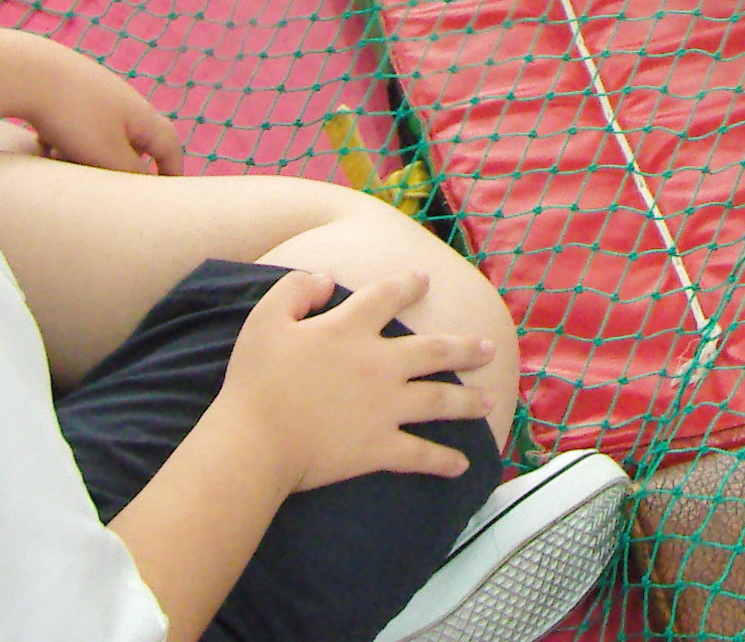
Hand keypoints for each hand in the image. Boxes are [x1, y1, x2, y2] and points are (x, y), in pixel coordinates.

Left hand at [0, 32, 184, 173]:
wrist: (32, 72)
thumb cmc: (75, 118)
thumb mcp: (107, 155)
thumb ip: (132, 172)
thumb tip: (145, 180)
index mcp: (144, 118)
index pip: (170, 148)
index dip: (173, 172)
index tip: (170, 193)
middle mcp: (126, 104)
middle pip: (134, 142)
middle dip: (121, 167)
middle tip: (109, 186)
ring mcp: (99, 95)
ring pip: (100, 137)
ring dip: (86, 157)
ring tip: (63, 164)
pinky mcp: (72, 92)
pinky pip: (76, 126)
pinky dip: (65, 141)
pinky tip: (44, 144)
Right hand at [215, 270, 504, 494]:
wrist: (254, 442)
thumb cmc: (254, 380)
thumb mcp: (266, 318)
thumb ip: (297, 289)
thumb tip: (326, 279)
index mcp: (351, 329)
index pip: (388, 296)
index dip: (408, 284)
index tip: (424, 280)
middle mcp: (379, 364)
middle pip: (434, 351)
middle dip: (465, 348)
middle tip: (489, 348)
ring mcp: (384, 408)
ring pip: (439, 401)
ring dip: (469, 401)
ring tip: (491, 400)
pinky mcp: (379, 448)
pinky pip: (420, 455)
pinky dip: (443, 462)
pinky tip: (462, 466)